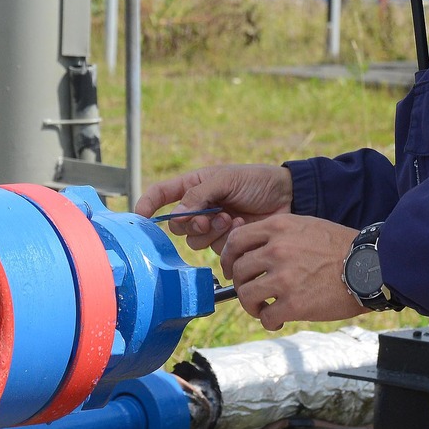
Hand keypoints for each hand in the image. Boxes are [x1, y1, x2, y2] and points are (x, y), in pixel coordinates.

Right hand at [135, 163, 293, 252]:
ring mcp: (212, 226)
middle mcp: (200, 207)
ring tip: (231, 218)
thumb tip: (177, 216)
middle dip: (192, 223)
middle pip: (177, 225)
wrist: (288, 198)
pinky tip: (241, 226)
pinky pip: (214, 249)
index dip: (148, 204)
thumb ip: (200, 195)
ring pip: (194, 240)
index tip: (140, 215)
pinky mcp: (227, 242)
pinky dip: (226, 239)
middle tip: (211, 216)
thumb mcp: (226, 179)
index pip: (163, 194)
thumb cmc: (257, 181)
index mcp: (195, 185)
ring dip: (211, 231)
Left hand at [220, 214, 367, 330]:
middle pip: (238, 269)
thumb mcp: (304, 226)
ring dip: (251, 305)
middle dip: (240, 284)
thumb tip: (251, 251)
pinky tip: (278, 318)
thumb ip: (277, 235)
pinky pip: (265, 316)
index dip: (228, 257)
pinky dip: (268, 320)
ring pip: (246, 294)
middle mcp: (277, 250)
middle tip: (250, 292)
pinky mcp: (294, 303)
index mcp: (278, 227)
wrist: (367, 266)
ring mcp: (284, 277)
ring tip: (263, 308)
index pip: (236, 241)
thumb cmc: (338, 246)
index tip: (231, 269)